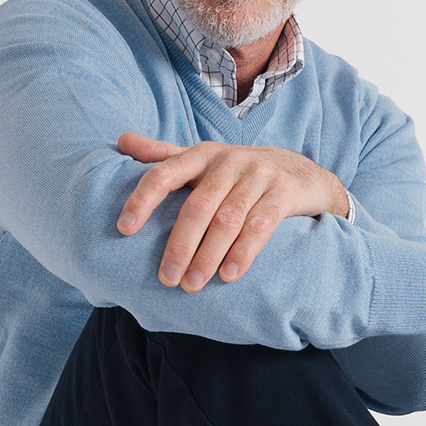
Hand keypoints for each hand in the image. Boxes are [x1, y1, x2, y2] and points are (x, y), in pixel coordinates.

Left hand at [115, 133, 351, 291]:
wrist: (304, 173)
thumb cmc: (242, 173)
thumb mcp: (205, 160)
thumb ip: (164, 154)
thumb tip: (122, 141)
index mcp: (203, 154)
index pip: (165, 173)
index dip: (143, 200)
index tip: (124, 229)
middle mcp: (230, 161)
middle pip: (198, 206)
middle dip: (180, 245)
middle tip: (167, 277)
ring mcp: (259, 176)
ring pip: (227, 220)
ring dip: (208, 256)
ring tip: (193, 284)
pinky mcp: (284, 193)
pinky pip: (260, 227)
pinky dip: (243, 253)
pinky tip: (228, 275)